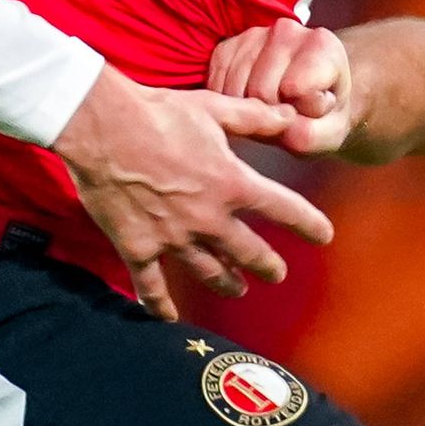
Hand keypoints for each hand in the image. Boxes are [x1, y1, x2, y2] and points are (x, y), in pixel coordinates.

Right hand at [52, 67, 336, 319]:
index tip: (323, 236)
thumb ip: (256, 118)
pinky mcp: (137, 247)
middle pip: (250, 253)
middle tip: (277, 273)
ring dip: (227, 283)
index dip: (309, 225)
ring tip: (237, 288)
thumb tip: (292, 117)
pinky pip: (151, 285)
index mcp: (232, 184)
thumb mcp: (215, 108)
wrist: (101, 126)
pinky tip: (168, 317)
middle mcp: (209, 219)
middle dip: (268, 266)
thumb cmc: (158, 113)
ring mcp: (173, 238)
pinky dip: (160, 305)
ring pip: (209, 272)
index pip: (285, 211)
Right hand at [204, 18, 354, 155]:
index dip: (297, 112)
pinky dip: (230, 102)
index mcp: (322, 45)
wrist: (315, 90)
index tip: (310, 109)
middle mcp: (287, 31)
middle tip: (286, 111)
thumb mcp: (332, 133)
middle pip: (260, 90)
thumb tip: (278, 125)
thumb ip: (309, 134)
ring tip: (272, 106)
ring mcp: (253, 35)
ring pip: (235, 89)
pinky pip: (216, 85)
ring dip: (249, 108)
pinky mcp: (227, 47)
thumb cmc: (325, 111)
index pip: (294, 88)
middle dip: (270, 112)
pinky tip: (250, 101)